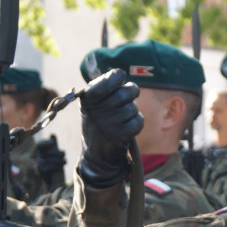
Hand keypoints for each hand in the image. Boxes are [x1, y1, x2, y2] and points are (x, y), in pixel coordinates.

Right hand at [35, 136, 66, 186]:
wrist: (55, 181)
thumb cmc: (55, 165)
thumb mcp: (55, 154)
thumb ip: (53, 145)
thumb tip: (52, 135)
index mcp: (38, 152)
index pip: (39, 145)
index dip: (47, 143)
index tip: (54, 143)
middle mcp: (35, 158)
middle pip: (45, 152)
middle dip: (57, 152)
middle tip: (64, 154)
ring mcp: (37, 165)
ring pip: (48, 160)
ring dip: (58, 160)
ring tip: (65, 161)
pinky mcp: (40, 171)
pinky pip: (48, 167)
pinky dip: (56, 166)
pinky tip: (61, 166)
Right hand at [78, 69, 142, 187]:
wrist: (97, 153)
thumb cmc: (99, 120)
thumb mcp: (94, 102)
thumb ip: (104, 86)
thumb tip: (120, 73)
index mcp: (88, 97)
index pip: (111, 78)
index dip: (119, 76)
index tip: (120, 77)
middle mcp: (96, 110)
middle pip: (126, 92)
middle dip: (132, 92)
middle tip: (129, 96)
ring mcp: (108, 124)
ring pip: (133, 108)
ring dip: (132, 112)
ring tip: (122, 118)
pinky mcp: (120, 135)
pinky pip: (138, 121)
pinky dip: (137, 123)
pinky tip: (127, 127)